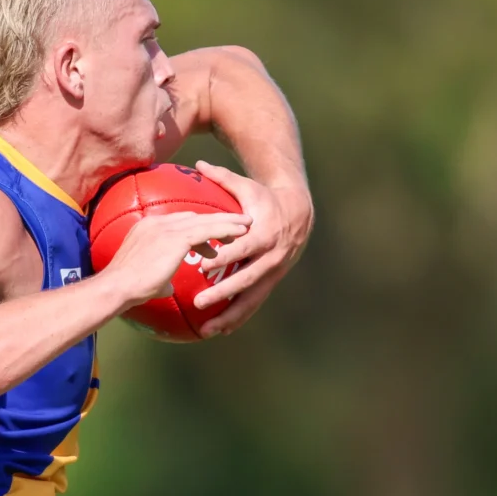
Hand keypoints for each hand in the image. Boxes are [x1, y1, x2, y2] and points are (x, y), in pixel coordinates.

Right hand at [95, 206, 251, 310]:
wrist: (118, 286)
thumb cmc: (128, 288)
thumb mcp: (147, 278)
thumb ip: (160, 278)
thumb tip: (167, 286)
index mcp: (149, 227)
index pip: (180, 221)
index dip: (199, 225)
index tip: (214, 231)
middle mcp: (158, 222)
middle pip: (194, 216)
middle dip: (217, 218)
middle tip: (237, 221)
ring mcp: (167, 228)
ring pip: (204, 220)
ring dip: (228, 221)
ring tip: (246, 223)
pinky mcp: (176, 238)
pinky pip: (206, 230)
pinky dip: (225, 230)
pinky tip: (240, 232)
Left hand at [189, 160, 311, 335]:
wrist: (299, 213)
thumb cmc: (265, 198)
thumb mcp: (247, 187)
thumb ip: (222, 178)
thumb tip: (198, 163)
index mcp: (264, 235)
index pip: (243, 250)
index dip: (225, 259)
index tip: (204, 268)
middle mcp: (270, 258)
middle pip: (245, 280)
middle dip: (223, 294)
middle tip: (199, 303)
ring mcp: (272, 273)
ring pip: (250, 299)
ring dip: (229, 316)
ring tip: (207, 332)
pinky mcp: (271, 282)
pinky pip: (254, 303)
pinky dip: (238, 317)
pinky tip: (219, 331)